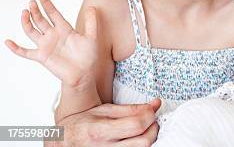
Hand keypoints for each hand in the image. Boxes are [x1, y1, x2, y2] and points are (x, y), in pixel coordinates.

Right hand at [5, 0, 97, 88]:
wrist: (85, 74)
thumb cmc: (89, 56)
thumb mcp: (92, 37)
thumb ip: (92, 22)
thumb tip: (92, 7)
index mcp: (65, 29)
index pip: (53, 12)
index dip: (46, 2)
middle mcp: (53, 35)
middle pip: (41, 20)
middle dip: (36, 10)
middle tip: (32, 1)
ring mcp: (46, 45)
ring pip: (32, 31)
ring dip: (27, 22)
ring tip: (25, 12)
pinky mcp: (42, 56)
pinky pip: (25, 52)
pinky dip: (16, 48)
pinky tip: (8, 42)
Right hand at [46, 99, 160, 146]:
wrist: (64, 142)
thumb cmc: (83, 124)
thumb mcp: (104, 111)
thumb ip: (131, 108)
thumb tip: (156, 104)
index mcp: (99, 131)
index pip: (137, 125)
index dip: (150, 115)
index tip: (152, 110)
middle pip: (143, 142)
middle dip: (153, 128)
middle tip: (150, 121)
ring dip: (148, 138)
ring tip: (143, 130)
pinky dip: (140, 146)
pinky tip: (136, 139)